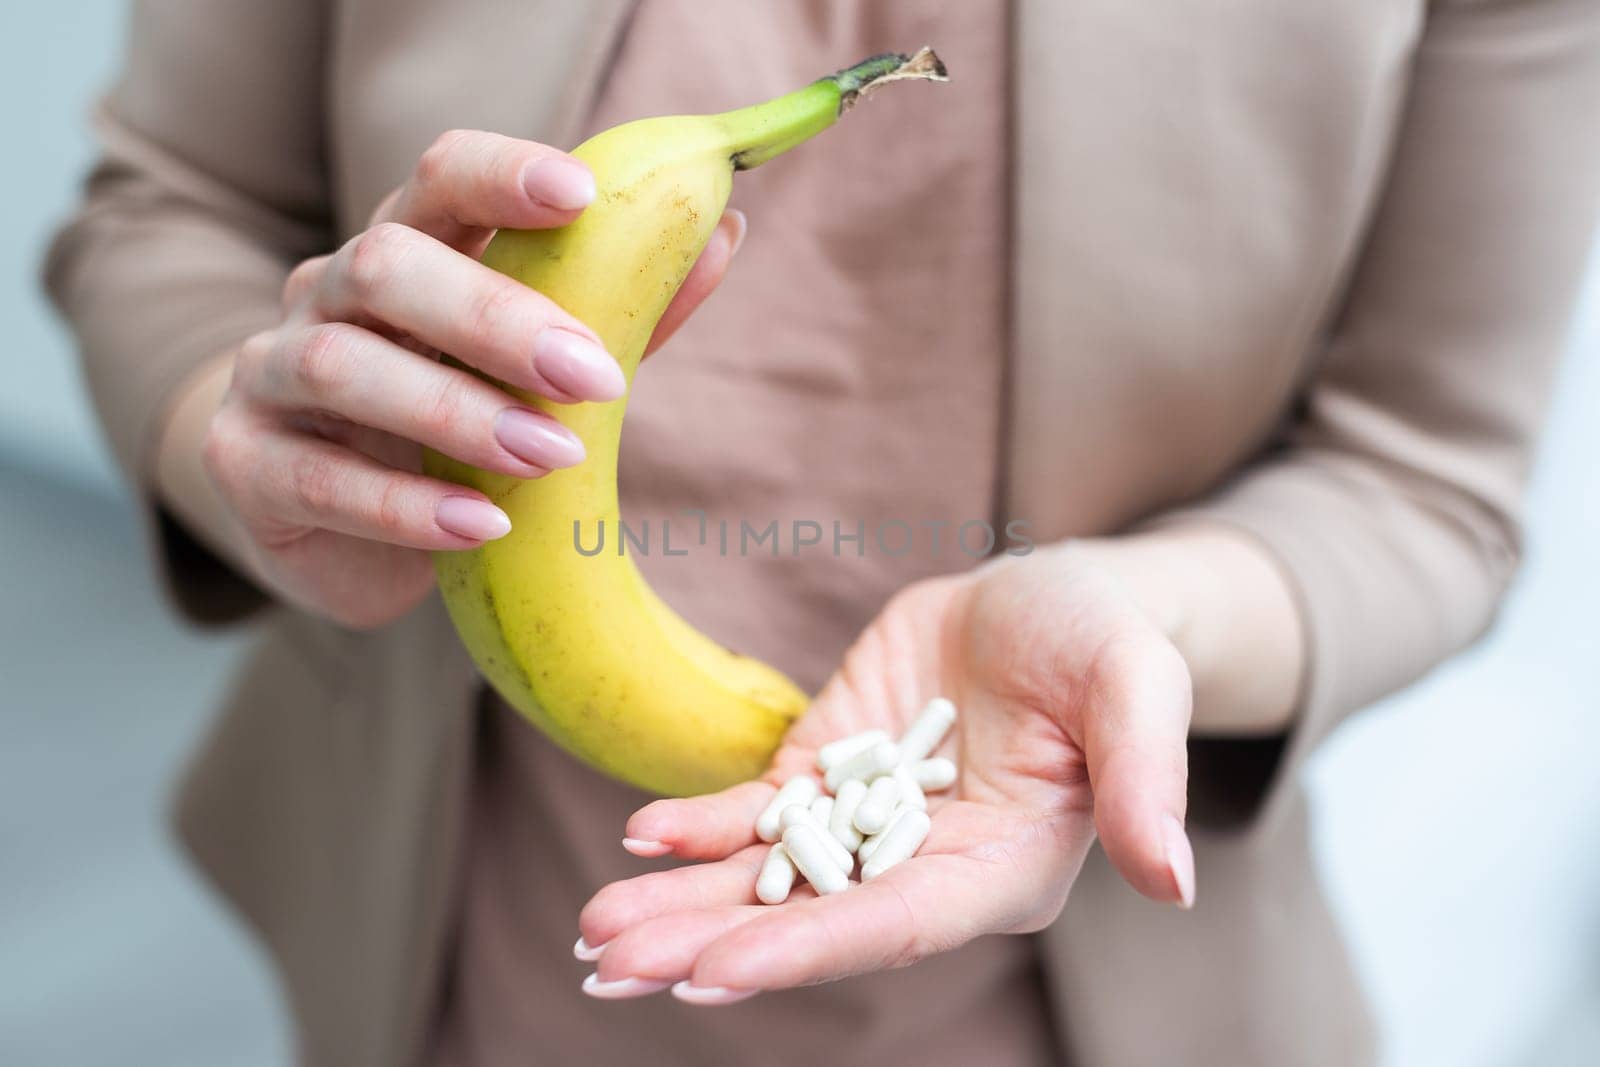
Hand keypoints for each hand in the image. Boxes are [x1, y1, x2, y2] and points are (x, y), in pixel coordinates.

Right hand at [198, 130, 742, 626]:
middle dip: (494, 318)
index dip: (502, 177)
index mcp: (403, 253)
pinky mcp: (247, 466)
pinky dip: (406, 506)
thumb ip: (619, 307)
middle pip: (385, 264)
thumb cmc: (446, 423)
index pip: (438, 181)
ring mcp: (271, 377)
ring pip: (345, 366)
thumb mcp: (532, 368)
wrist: (324, 520)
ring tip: (549, 459)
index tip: (581, 197)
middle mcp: (323, 297)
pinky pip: (318, 479)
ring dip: (457, 413)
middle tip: (593, 378)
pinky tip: (483, 526)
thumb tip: (722, 233)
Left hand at [577, 544, 1194, 1001]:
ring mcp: (869, 825)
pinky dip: (701, 825)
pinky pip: (758, 813)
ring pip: (764, 875)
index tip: (713, 974)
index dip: (806, 947)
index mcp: (1000, 868)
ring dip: (679, 902)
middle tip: (607, 968)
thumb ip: (1144, 778)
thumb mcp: (1134, 687)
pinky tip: (642, 834)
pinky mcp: (831, 775)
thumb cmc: (1106, 639)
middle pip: (808, 915)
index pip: (895, 922)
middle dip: (707, 941)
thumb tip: (1175, 881)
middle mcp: (925, 866)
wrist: (1051, 600)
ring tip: (594, 929)